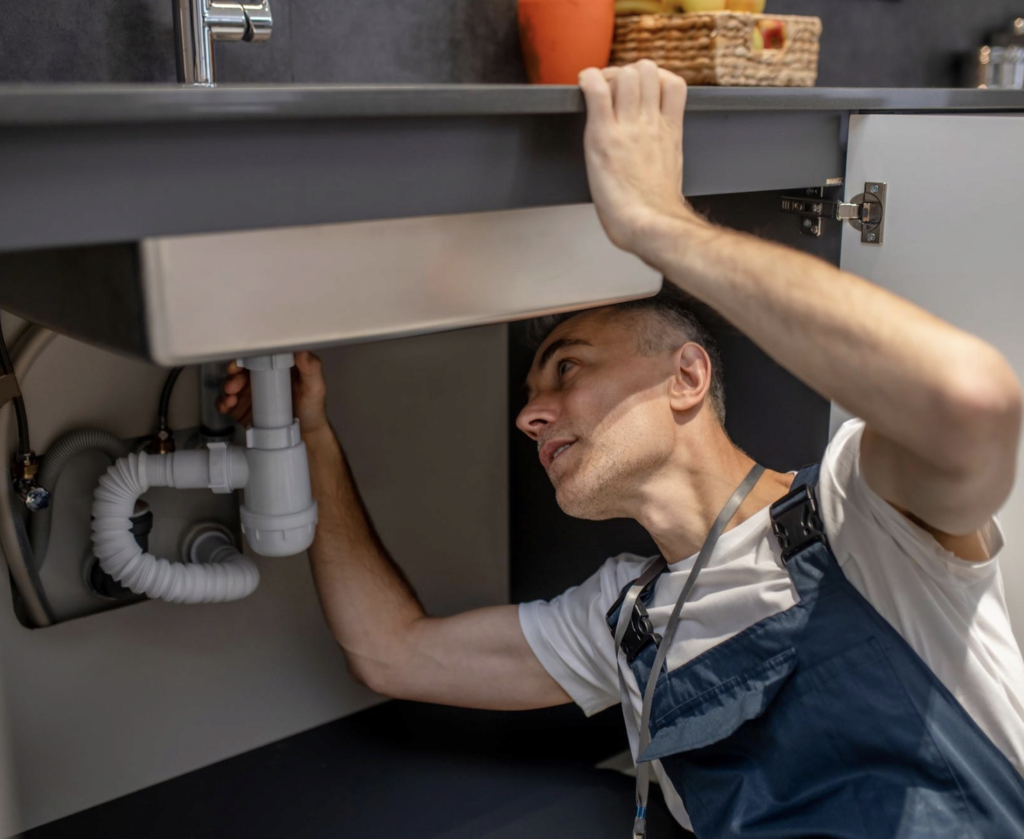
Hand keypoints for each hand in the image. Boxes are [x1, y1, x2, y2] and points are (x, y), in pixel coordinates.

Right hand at [217, 351, 329, 437]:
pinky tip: (227, 406)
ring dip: (227, 389)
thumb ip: (311, 367)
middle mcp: (261, 378)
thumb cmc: (312, 408)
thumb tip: (301, 350)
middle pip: (240, 370)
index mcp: (276, 368)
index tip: (242, 363)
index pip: (257, 356)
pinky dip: (223, 403)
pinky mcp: (243, 408)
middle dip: (233, 375)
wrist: (306, 435)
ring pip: (230, 385)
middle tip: (235, 384)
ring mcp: (251, 393)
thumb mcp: (315, 386)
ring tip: (231, 397)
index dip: (246, 357)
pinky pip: (227, 402)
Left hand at [577, 60, 698, 254]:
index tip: (641, 89)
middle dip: (628, 73)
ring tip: (598, 92)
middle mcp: (650, 124)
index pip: (674, 83)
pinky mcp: (603, 136)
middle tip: (613, 90)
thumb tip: (655, 154)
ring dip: (609, 76)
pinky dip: (588, 80)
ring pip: (626, 74)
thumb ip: (664, 151)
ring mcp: (627, 128)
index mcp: (669, 132)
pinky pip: (596, 91)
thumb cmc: (655, 211)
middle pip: (647, 70)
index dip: (656, 78)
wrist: (648, 224)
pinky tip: (583, 85)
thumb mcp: (670, 171)